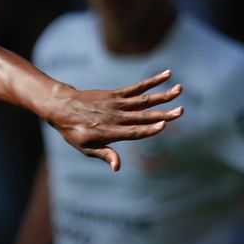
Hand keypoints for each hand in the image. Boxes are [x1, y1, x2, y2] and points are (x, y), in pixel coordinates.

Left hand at [47, 70, 183, 171]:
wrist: (62, 107)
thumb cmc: (74, 132)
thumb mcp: (86, 148)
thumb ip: (105, 154)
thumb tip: (118, 167)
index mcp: (110, 133)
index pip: (134, 132)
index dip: (149, 129)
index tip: (165, 125)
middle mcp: (116, 117)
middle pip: (144, 116)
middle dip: (164, 114)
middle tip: (181, 111)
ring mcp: (118, 104)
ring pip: (144, 100)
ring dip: (164, 95)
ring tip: (180, 90)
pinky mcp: (117, 94)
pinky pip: (137, 87)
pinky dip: (152, 81)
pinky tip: (167, 75)